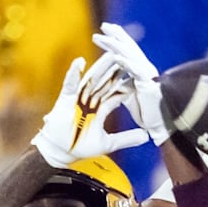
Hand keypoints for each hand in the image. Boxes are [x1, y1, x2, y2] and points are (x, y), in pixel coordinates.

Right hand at [31, 57, 149, 167]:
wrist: (61, 153)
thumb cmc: (80, 146)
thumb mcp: (109, 143)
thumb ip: (127, 138)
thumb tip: (146, 136)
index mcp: (100, 108)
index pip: (115, 92)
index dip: (127, 84)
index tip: (138, 74)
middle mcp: (90, 100)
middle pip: (105, 81)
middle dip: (116, 69)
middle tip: (127, 54)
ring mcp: (77, 99)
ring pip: (91, 79)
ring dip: (100, 67)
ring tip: (110, 53)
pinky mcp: (65, 100)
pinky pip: (70, 84)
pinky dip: (73, 73)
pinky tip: (79, 61)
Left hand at [91, 23, 169, 144]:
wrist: (161, 125)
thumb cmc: (147, 113)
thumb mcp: (129, 96)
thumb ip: (121, 86)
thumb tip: (111, 81)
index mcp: (140, 71)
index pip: (127, 51)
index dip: (116, 41)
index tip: (104, 32)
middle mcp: (145, 69)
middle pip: (129, 48)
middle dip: (116, 36)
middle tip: (104, 25)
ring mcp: (147, 76)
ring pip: (130, 56)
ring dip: (116, 46)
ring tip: (103, 36)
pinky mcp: (148, 84)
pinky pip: (136, 72)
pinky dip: (126, 64)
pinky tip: (116, 57)